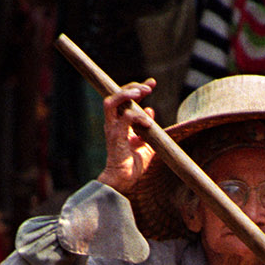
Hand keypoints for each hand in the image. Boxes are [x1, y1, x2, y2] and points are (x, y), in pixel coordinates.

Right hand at [98, 79, 157, 194]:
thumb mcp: (145, 142)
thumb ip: (147, 127)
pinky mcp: (115, 136)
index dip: (137, 88)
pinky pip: (125, 119)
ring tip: (141, 93)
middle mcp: (113, 122)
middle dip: (132, 87)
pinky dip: (137, 117)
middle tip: (148, 87)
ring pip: (112, 102)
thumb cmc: (132, 165)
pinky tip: (148, 123)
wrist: (123, 181)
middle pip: (115, 95)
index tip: (152, 83)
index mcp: (119, 122)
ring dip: (127, 94)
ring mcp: (112, 128)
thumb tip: (150, 110)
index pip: (125, 99)